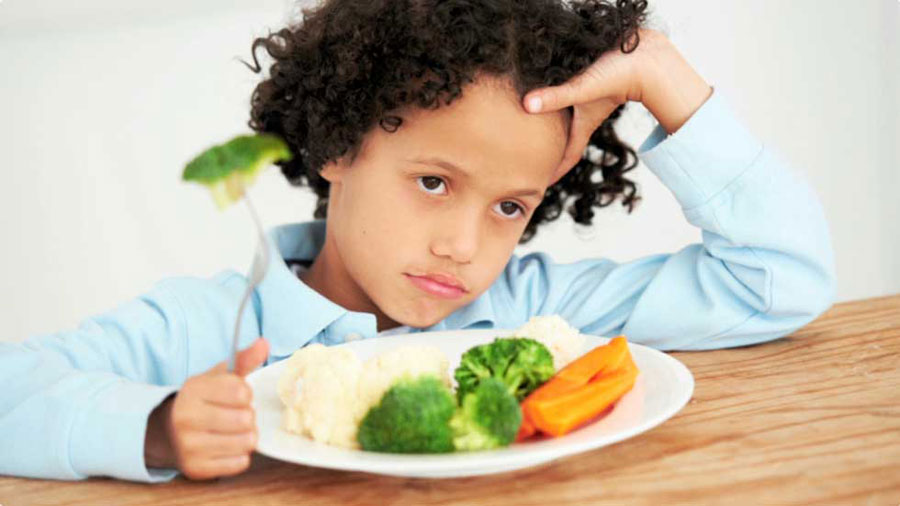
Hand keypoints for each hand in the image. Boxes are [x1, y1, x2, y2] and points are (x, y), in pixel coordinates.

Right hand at [145, 337, 269, 479]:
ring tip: (234, 431)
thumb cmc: (203, 400)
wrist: (169, 432)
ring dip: (247, 436)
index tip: (237, 396)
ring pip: (247, 442)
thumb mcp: (218, 377)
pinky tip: (227, 446)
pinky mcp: (196, 469)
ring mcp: (189, 446)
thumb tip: (264, 343)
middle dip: (248, 416)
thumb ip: (243, 360)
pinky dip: (240, 455)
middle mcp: (187, 419)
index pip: (242, 392)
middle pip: (246, 419)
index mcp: (193, 390)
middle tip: (236, 415)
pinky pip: (240, 463)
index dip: (246, 394)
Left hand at [523, 29, 712, 178]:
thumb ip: (557, 96)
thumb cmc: (621, 73)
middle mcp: (584, 114)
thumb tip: (526, 105)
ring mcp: (588, 99)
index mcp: (583, 123)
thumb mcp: (586, 88)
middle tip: (531, 164)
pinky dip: (557, 99)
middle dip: (550, 153)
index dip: (554, 172)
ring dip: (551, 125)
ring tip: (532, 131)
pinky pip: (569, 96)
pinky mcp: (590, 81)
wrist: (649, 53)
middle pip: (564, 141)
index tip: (540, 186)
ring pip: (565, 119)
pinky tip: (545, 91)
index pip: (568, 156)